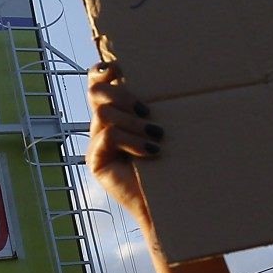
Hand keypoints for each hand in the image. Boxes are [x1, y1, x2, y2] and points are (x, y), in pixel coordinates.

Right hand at [86, 61, 163, 238]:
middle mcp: (102, 126)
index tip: (122, 68)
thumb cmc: (176, 163)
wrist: (172, 204)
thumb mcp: (165, 127)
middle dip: (123, 95)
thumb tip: (173, 76)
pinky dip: (133, 141)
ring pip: (103, 113)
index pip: (98, 80)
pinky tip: (152, 152)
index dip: (104, 69)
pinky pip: (108, 136)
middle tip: (149, 112)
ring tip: (157, 136)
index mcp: (118, 113)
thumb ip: (156, 106)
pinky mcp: (96, 162)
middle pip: (96, 90)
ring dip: (133, 122)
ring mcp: (96, 144)